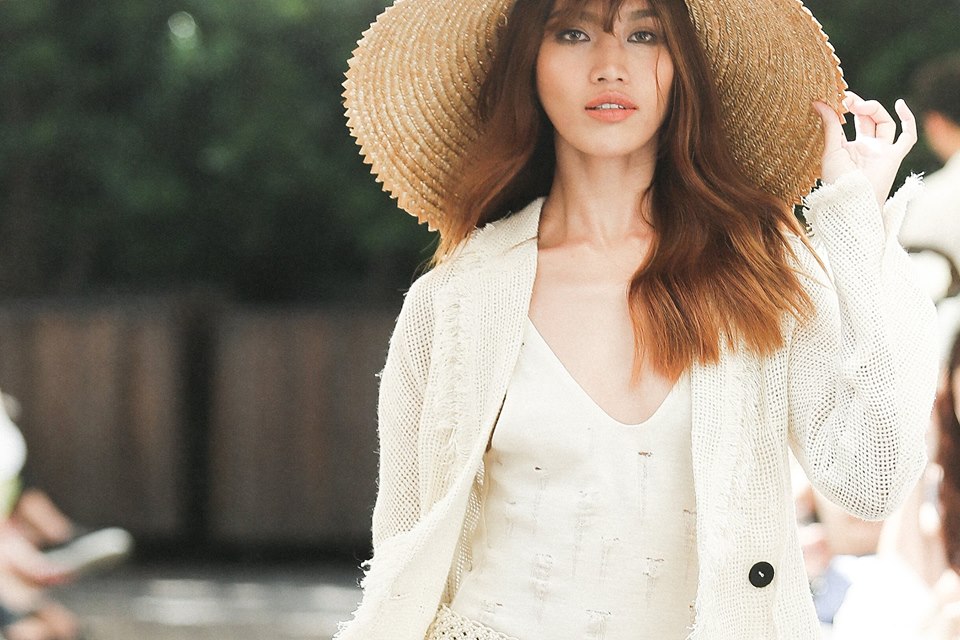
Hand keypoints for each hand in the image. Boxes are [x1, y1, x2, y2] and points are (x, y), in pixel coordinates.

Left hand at [813, 91, 917, 206]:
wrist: (850, 202)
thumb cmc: (837, 182)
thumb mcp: (830, 150)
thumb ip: (830, 126)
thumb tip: (819, 102)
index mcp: (849, 147)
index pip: (850, 121)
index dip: (846, 107)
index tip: (837, 97)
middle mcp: (867, 147)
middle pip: (868, 119)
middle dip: (859, 106)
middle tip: (847, 99)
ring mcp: (881, 151)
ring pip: (885, 123)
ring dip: (874, 109)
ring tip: (859, 104)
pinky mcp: (894, 156)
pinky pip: (908, 137)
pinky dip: (908, 121)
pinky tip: (900, 105)